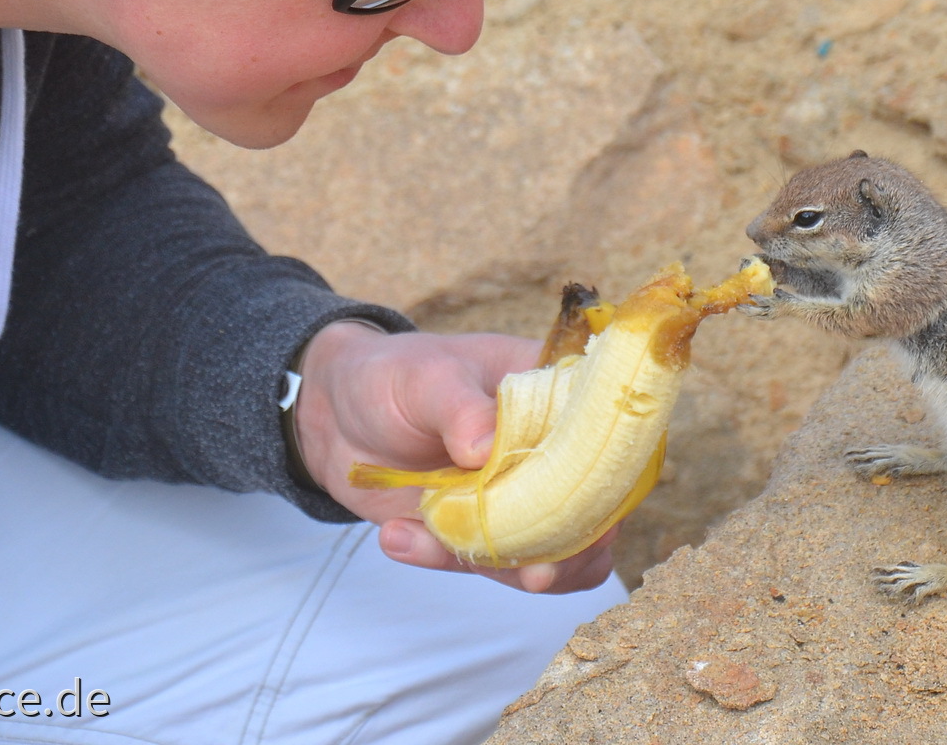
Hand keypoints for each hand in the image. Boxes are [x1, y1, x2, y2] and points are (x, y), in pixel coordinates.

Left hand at [291, 321, 619, 594]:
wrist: (334, 414)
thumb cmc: (392, 374)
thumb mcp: (423, 376)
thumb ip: (458, 407)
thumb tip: (485, 447)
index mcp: (552, 398)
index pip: (606, 439)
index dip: (612, 479)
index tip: (594, 516)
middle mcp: (545, 454)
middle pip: (592, 513)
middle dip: (569, 551)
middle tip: (535, 572)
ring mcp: (513, 499)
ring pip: (546, 554)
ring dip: (502, 566)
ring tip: (433, 543)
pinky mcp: (474, 534)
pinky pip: (480, 564)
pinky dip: (440, 560)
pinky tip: (395, 536)